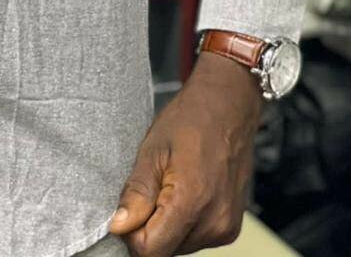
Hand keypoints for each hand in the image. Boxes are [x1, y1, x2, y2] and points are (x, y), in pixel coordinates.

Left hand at [107, 51, 263, 255]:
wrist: (229, 108)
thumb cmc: (189, 121)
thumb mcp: (152, 150)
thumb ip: (136, 193)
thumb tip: (118, 227)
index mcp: (192, 203)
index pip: (151, 250)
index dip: (131, 234)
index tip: (127, 210)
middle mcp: (214, 223)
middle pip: (166, 251)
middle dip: (148, 229)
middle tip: (150, 189)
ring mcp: (226, 228)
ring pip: (180, 247)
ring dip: (166, 226)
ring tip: (168, 187)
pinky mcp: (232, 227)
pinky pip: (197, 238)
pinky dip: (183, 224)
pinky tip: (183, 193)